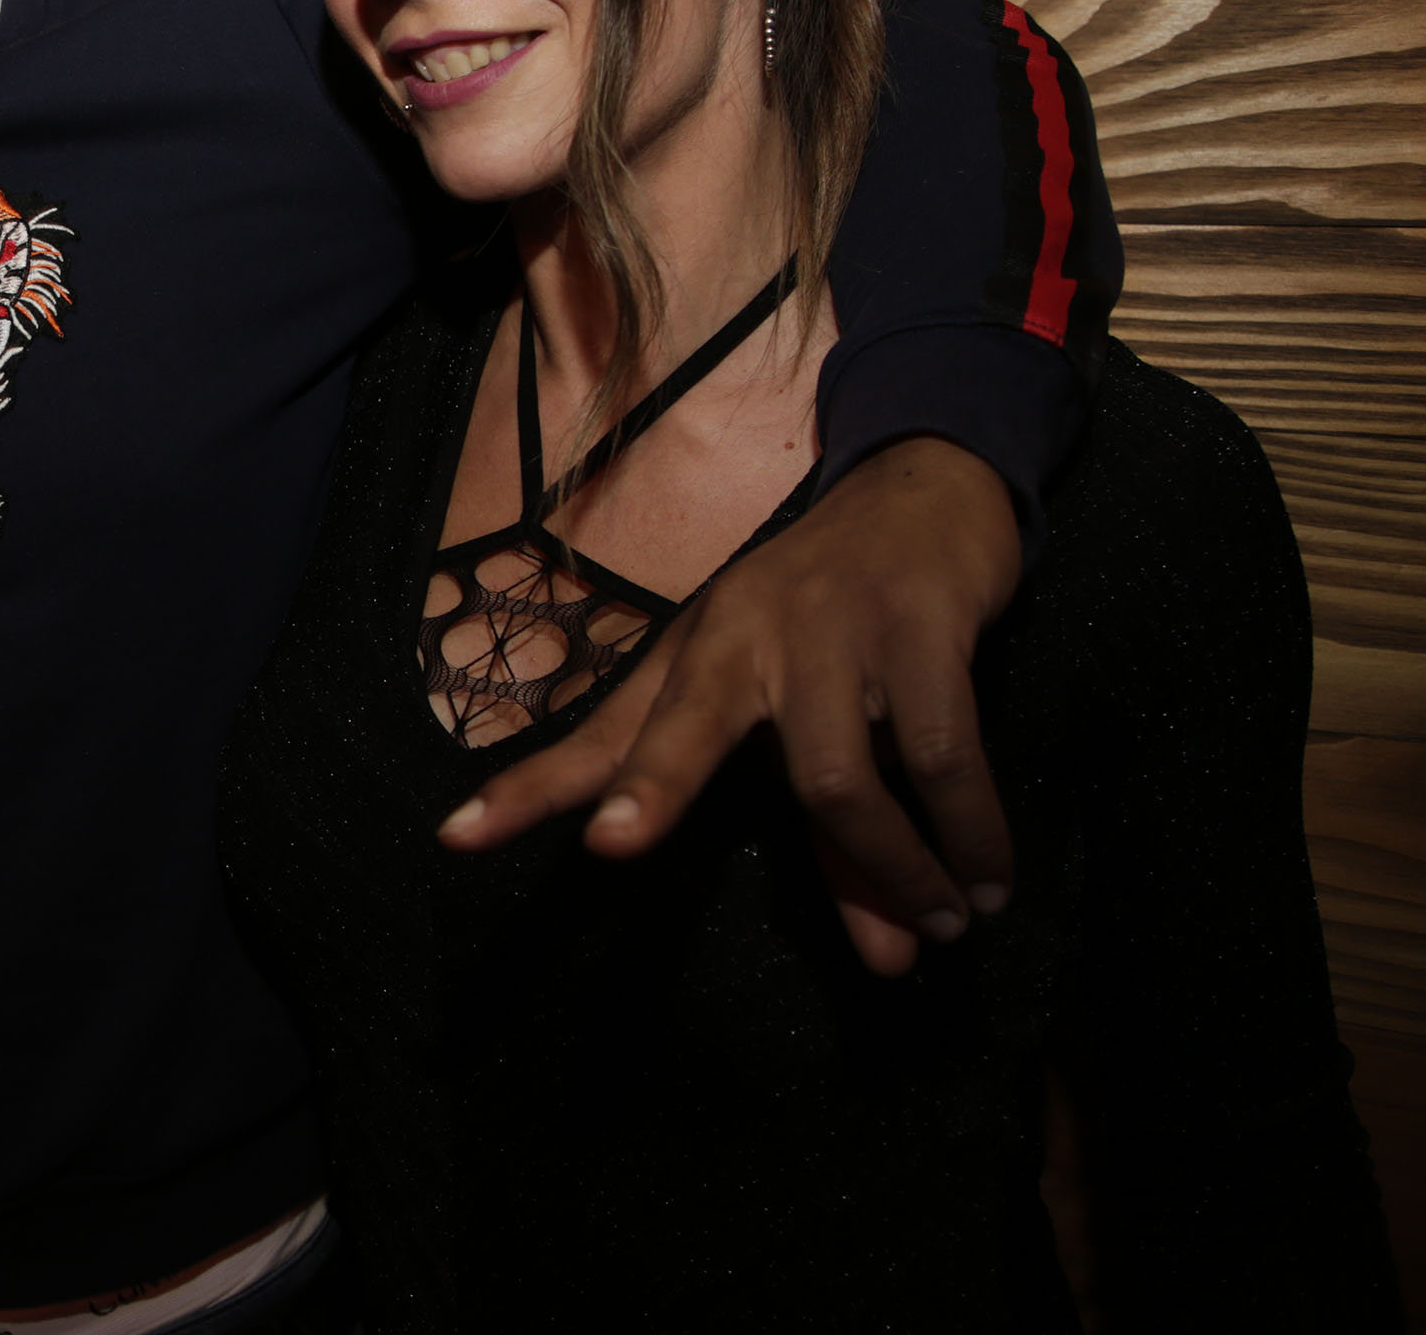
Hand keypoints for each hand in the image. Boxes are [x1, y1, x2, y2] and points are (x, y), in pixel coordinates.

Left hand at [437, 437, 1021, 975]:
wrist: (926, 486)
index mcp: (695, 656)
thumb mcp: (815, 717)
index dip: (529, 789)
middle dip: (648, 788)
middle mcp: (743, 635)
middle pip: (687, 728)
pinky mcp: (918, 623)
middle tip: (612, 849)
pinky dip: (969, 828)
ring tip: (949, 925)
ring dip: (897, 867)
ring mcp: (829, 625)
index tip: (454, 838)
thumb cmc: (843, 615)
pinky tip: (988, 880)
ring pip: (836, 776)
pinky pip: (942, 753)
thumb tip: (898, 956)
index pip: (601, 733)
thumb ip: (838, 848)